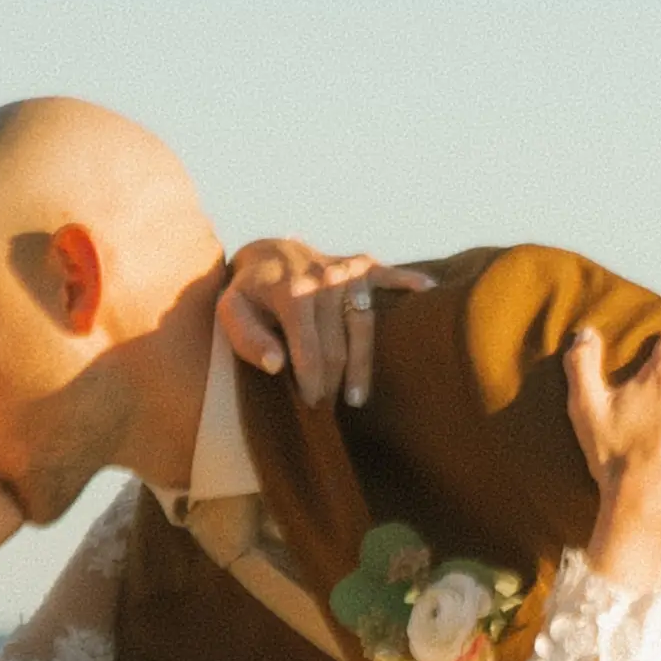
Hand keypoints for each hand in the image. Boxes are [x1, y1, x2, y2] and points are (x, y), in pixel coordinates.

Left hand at [218, 242, 437, 409]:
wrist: (265, 252)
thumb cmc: (248, 291)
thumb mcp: (230, 312)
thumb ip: (247, 338)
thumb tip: (276, 365)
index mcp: (291, 292)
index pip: (309, 348)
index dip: (311, 380)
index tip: (310, 403)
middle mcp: (323, 279)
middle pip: (337, 344)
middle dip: (331, 381)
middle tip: (325, 408)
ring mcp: (344, 271)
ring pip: (364, 325)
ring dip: (362, 365)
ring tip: (356, 398)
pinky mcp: (360, 265)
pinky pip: (387, 275)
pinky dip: (408, 281)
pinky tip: (429, 290)